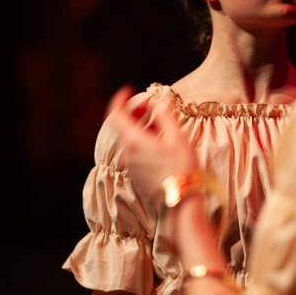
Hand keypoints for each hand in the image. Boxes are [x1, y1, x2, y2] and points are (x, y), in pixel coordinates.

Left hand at [105, 85, 199, 203]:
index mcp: (134, 141)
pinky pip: (134, 152)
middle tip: (151, 109)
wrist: (180, 204)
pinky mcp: (135, 175)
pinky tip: (162, 146)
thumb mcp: (177, 137)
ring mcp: (130, 165)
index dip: (120, 99)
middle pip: (122, 126)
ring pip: (129, 139)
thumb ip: (165, 115)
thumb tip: (156, 104)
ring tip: (163, 129)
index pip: (115, 113)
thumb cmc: (181, 169)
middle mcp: (127, 153)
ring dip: (141, 128)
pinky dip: (143, 142)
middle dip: (135, 113)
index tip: (130, 90)